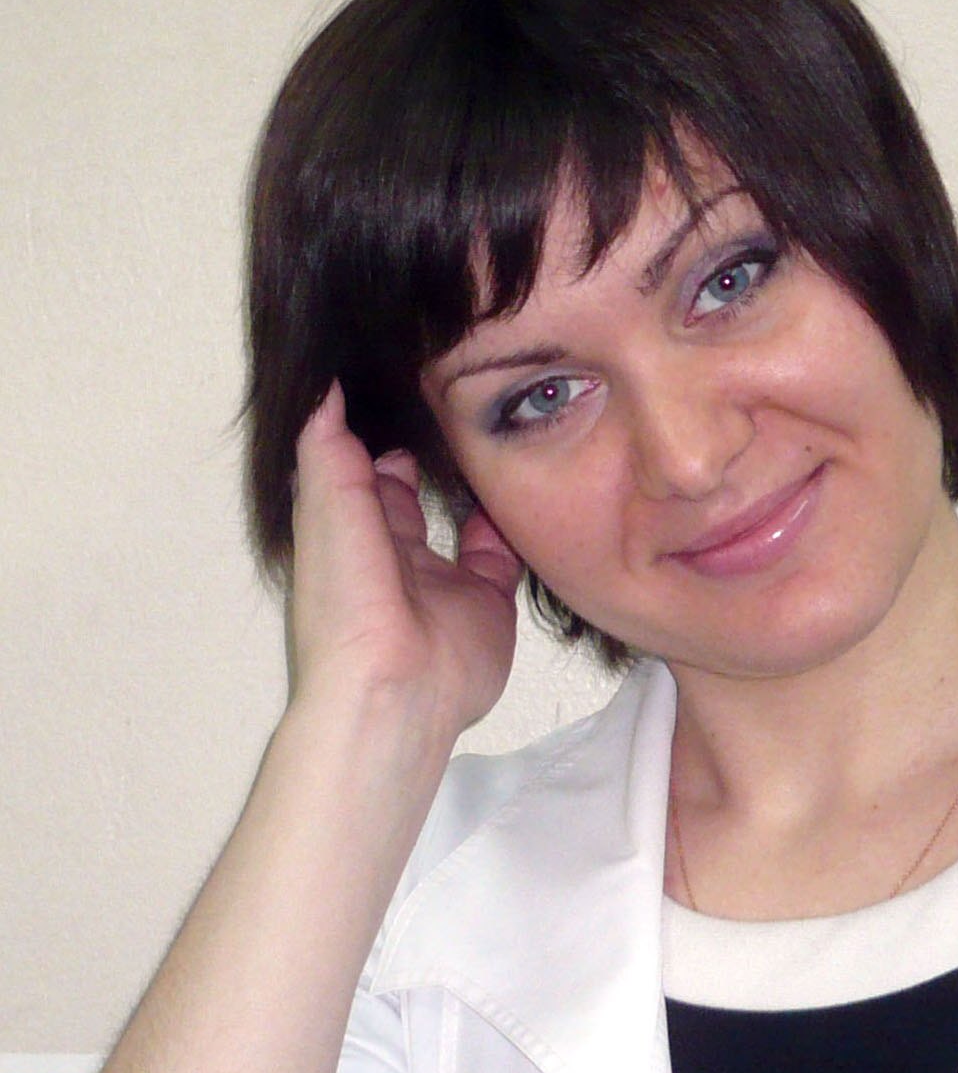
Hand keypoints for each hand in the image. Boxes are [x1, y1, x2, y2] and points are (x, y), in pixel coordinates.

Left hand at [289, 384, 521, 743]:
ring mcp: (441, 582)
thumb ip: (328, 448)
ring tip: (492, 430)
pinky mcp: (486, 601)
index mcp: (344, 537)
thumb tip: (324, 386)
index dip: (369, 432)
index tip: (395, 384)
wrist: (398, 687)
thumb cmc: (348, 598)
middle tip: (450, 400)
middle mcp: (390, 559)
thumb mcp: (327, 508)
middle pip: (405, 496)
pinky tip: (518, 484)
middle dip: (422, 454)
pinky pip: (502, 552)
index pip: (353, 474)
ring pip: (457, 519)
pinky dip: (511, 523)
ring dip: (471, 484)